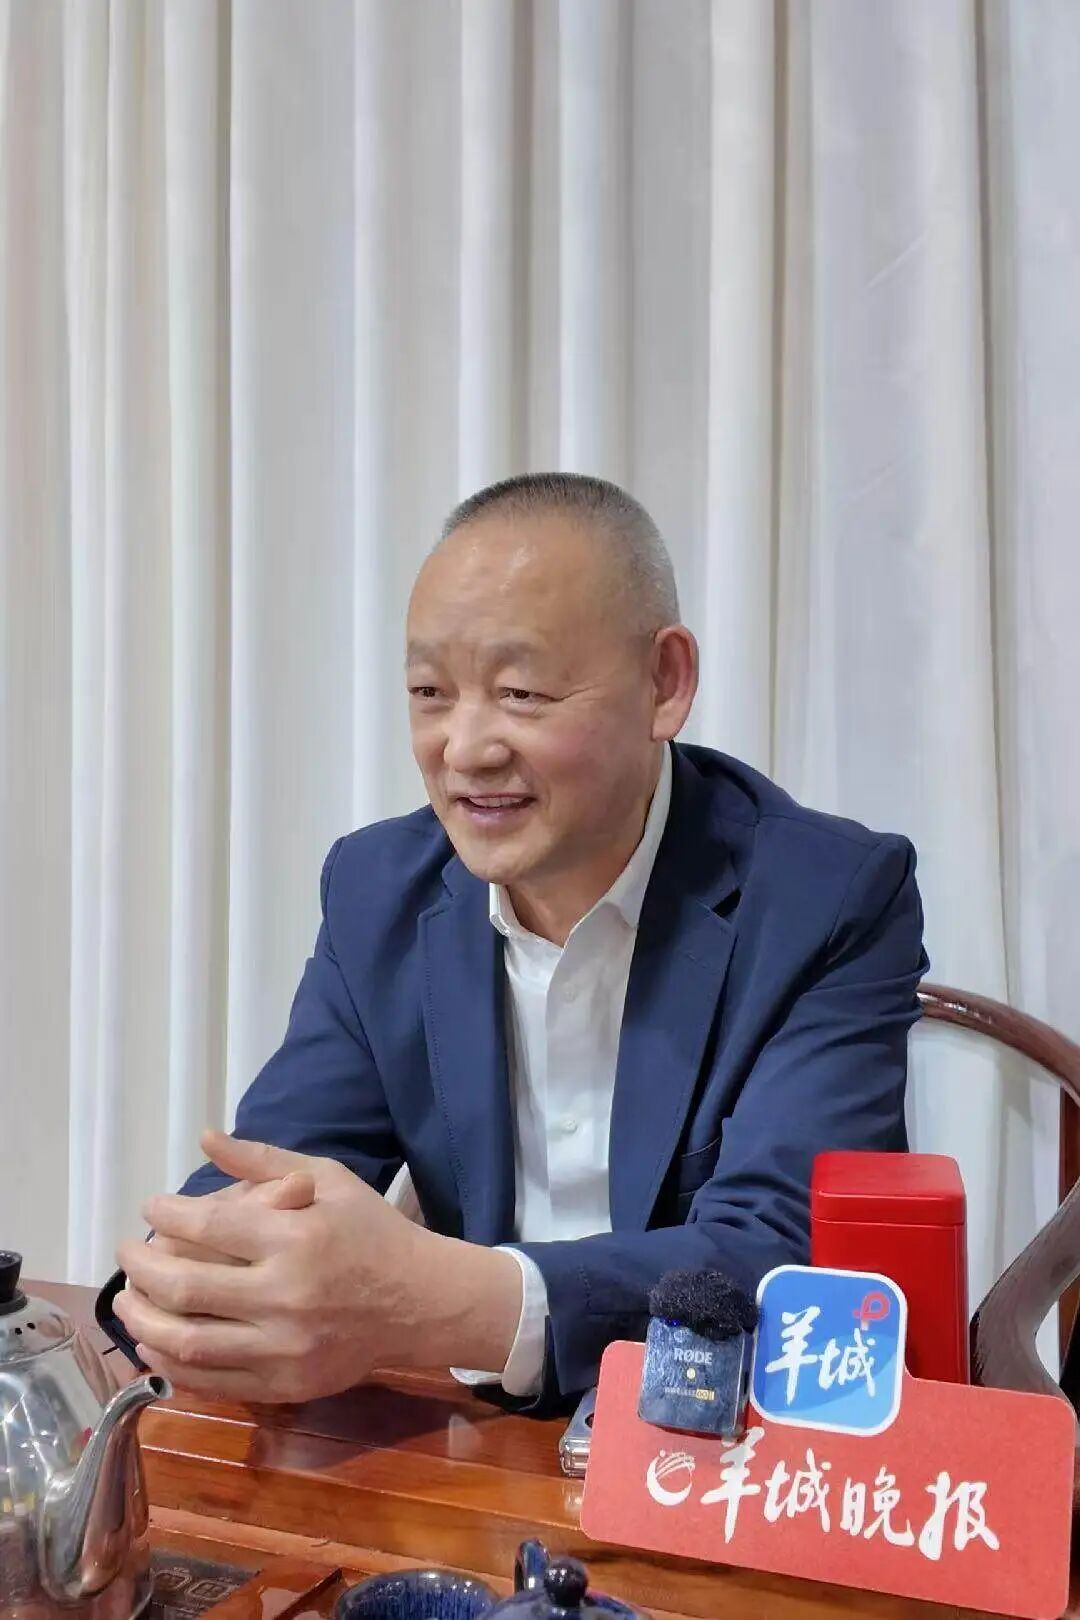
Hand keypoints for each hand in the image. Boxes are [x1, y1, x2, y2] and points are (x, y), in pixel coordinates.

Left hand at [114, 1131, 521, 1403]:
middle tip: (127, 1252)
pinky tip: (156, 1343)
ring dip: (142, 1321)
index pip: (208, 1224)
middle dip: (140, 1267)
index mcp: (296, 1237)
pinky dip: (172, 1364)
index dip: (166, 1214)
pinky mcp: (285, 1384)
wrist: (421, 1302)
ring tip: (128, 1300)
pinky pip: (212, 1382)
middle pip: (185, 1285)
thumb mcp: (329, 1179)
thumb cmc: (372, 1232)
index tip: (150, 1208)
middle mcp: (285, 1294)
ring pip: (187, 1342)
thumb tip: (205, 1138)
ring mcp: (284, 1346)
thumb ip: (264, 1160)